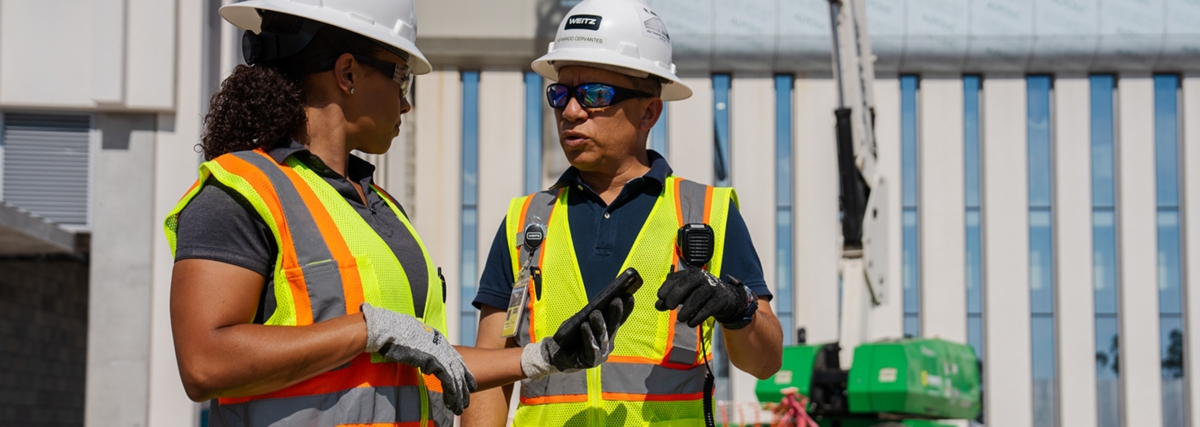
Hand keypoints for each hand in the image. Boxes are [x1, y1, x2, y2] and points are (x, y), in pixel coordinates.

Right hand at [362, 303, 476, 414]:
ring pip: (455, 378)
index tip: (465, 383)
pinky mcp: (436, 361)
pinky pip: (448, 380)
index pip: (455, 358)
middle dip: (463, 386)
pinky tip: (451, 402)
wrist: (392, 329)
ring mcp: (441, 353)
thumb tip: (415, 354)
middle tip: (465, 400)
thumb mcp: (412, 340)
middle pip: (459, 369)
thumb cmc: (395, 332)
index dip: (461, 372)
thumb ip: (419, 348)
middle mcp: (443, 347)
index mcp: (438, 340)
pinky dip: (451, 393)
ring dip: (458, 395)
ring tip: (459, 407)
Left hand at [521, 293, 633, 378]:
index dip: (625, 308)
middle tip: (616, 300)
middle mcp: (608, 343)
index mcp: (608, 332)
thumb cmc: (570, 335)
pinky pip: (591, 348)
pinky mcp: (592, 361)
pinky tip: (584, 326)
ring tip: (595, 313)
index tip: (629, 294)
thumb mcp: (579, 321)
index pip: (619, 319)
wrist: (557, 354)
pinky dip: (588, 336)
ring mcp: (602, 353)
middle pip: (613, 326)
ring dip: (599, 324)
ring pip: (602, 337)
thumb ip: (588, 315)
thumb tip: (595, 307)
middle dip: (615, 313)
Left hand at [655, 267, 752, 327]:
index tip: (660, 297)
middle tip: (669, 307)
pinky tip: (691, 323)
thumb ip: (670, 298)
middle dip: (676, 295)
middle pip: (687, 284)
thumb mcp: (685, 295)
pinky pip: (709, 307)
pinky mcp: (721, 299)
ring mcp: (712, 287)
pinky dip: (699, 316)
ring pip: (698, 296)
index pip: (677, 277)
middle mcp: (702, 277)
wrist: (726, 298)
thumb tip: (658, 305)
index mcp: (691, 274)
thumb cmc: (700, 295)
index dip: (667, 286)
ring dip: (687, 309)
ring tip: (680, 319)